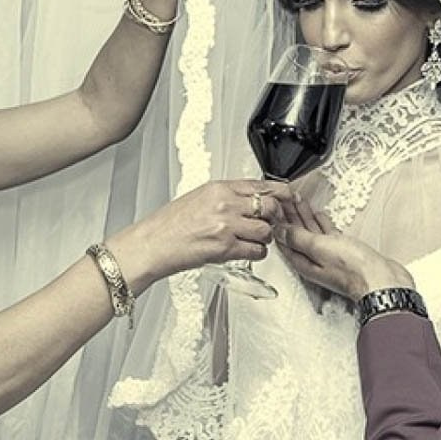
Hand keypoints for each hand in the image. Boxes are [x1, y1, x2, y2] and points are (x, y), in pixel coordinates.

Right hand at [112, 179, 292, 288]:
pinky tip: (246, 251)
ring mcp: (226, 226)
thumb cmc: (169, 225)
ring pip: (266, 230)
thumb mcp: (199, 198)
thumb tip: (250, 199)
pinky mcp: (225, 248)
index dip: (280, 192)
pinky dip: (256, 253)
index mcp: (219, 188)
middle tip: (269, 223)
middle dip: (274, 217)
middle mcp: (225, 204)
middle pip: (270, 206)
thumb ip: (226, 197)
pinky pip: (256, 251)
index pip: (262, 185)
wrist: (152, 244)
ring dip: (265, 238)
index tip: (289, 197)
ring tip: (253, 240)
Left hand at [276, 196, 413, 299]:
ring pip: (311, 232)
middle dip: (289, 216)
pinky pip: (327, 234)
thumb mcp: (320, 248)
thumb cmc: (354, 269)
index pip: (285, 239)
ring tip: (297, 201)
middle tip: (283, 199)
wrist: (382, 279)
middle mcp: (314, 260)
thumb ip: (299, 238)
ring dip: (304, 216)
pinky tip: (320, 216)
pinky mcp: (343, 251)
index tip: (273, 206)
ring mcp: (329, 256)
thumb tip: (278, 231)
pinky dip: (321, 223)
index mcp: (304, 262)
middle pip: (296, 234)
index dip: (278, 222)